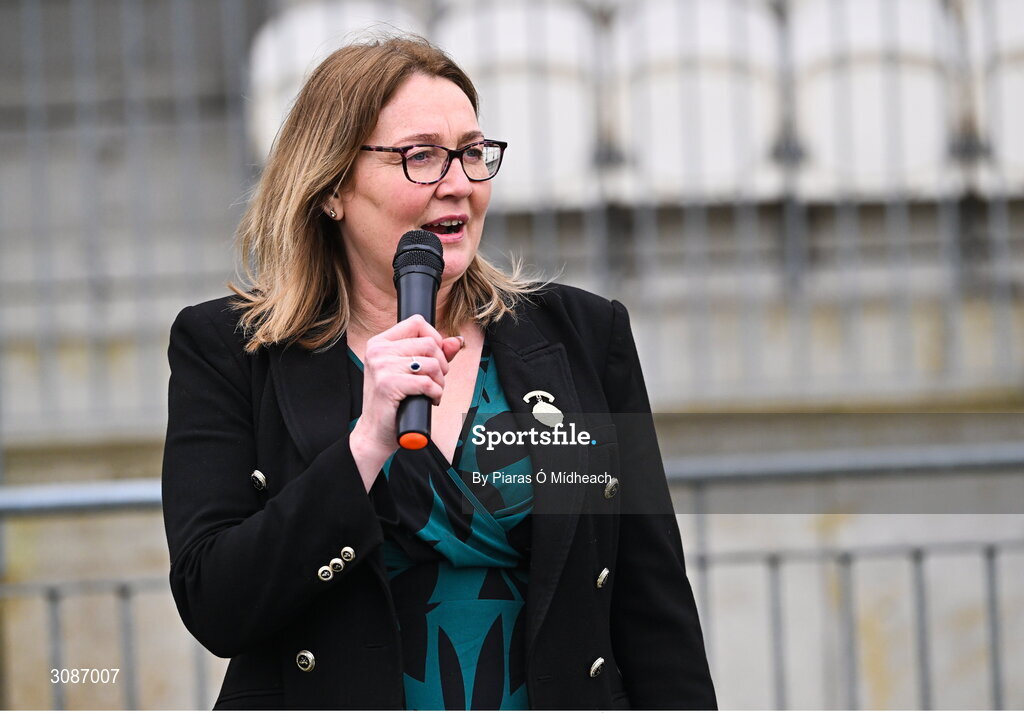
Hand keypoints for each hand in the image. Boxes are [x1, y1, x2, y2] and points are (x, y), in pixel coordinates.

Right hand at [350, 315, 463, 490]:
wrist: (375, 433)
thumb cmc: (393, 402)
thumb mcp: (411, 372)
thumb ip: (434, 354)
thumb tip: (457, 340)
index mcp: (379, 343)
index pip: (416, 322)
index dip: (434, 338)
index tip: (434, 358)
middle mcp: (378, 351)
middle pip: (428, 343)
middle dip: (441, 364)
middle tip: (436, 380)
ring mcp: (381, 367)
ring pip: (431, 363)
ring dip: (440, 381)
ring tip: (432, 391)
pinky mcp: (388, 385)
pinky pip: (427, 382)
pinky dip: (436, 393)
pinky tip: (431, 400)